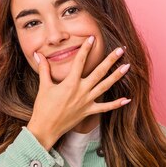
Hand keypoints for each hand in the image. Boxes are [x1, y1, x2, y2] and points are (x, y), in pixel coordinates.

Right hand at [26, 35, 130, 149]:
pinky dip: (116, 104)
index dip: (86, 49)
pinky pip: (105, 107)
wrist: (46, 128)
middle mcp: (81, 90)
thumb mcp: (43, 86)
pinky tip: (127, 99)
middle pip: (99, 72)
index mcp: (70, 83)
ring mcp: (87, 101)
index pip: (80, 61)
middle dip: (111, 60)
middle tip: (121, 50)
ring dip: (117, 76)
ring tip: (127, 66)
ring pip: (105, 86)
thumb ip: (43, 69)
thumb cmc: (43, 107)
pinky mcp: (88, 111)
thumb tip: (38, 54)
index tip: (92, 38)